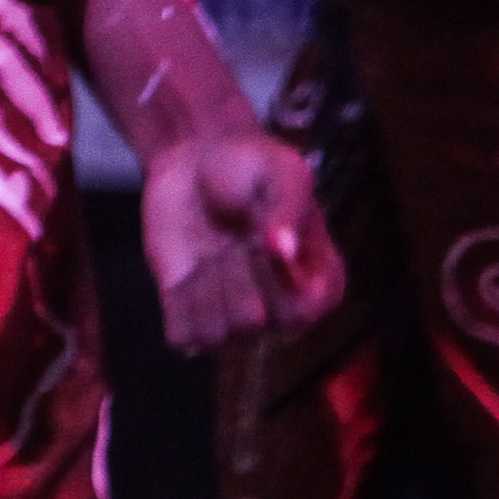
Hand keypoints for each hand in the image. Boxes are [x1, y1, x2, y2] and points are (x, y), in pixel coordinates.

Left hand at [140, 131, 339, 353]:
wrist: (196, 160)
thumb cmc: (252, 166)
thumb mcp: (283, 171)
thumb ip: (289, 208)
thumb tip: (281, 250)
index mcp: (319, 284)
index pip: (299, 312)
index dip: (273, 278)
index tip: (259, 237)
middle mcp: (281, 313)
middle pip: (253, 324)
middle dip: (235, 276)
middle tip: (232, 239)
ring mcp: (236, 320)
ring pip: (217, 336)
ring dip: (205, 289)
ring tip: (209, 254)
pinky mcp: (191, 318)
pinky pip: (183, 338)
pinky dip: (179, 305)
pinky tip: (185, 274)